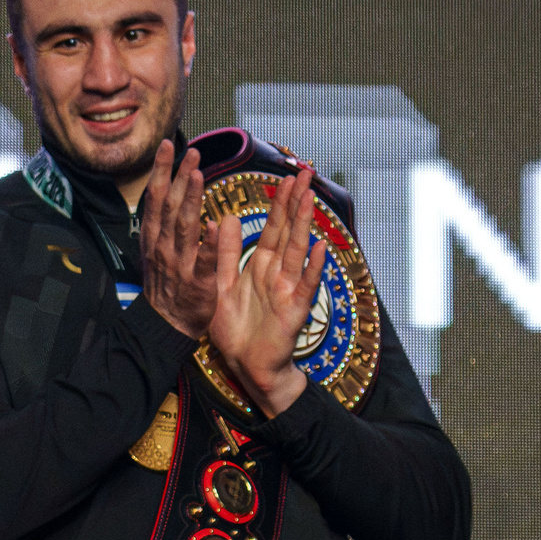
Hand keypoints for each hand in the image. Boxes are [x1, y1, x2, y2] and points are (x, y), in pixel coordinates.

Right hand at [138, 139, 218, 337]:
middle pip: (170, 206)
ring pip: (184, 227)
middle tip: (191, 152)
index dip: (161, 171)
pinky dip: (206, 244)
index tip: (167, 146)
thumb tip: (169, 188)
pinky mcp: (197, 283)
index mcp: (154, 237)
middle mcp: (163, 247)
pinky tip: (213, 225)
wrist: (165, 325)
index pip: (157, 198)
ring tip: (197, 175)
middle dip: (178, 177)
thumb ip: (164, 220)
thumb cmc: (165, 284)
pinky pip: (203, 261)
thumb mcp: (156, 249)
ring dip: (190, 200)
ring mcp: (179, 264)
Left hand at [205, 166, 328, 415]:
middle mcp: (277, 273)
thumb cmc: (237, 329)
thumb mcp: (221, 285)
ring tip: (310, 199)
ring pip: (298, 252)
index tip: (287, 177)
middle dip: (296, 203)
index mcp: (260, 266)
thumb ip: (224, 253)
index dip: (280, 203)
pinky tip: (319, 249)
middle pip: (289, 232)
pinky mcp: (294, 310)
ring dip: (304, 225)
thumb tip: (221, 219)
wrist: (247, 365)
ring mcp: (288, 289)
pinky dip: (312, 268)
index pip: (273, 228)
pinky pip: (304, 286)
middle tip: (306, 173)